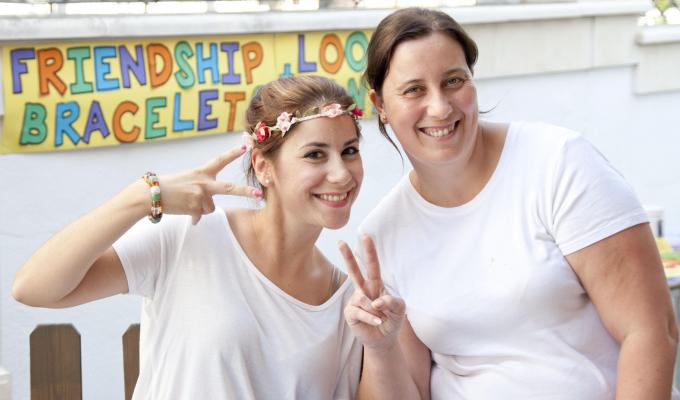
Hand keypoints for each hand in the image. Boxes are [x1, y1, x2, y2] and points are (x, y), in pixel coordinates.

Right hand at [158, 145, 260, 223]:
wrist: (151, 195)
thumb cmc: (167, 187)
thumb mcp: (186, 181)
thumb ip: (200, 190)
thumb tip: (202, 212)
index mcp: (201, 172)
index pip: (220, 160)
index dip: (233, 153)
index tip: (246, 146)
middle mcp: (204, 183)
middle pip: (229, 188)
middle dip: (245, 191)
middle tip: (258, 193)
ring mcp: (200, 196)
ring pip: (211, 207)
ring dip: (200, 208)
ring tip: (186, 202)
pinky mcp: (195, 208)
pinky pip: (200, 215)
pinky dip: (194, 216)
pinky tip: (183, 210)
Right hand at [338, 235, 404, 351]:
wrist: (384, 339)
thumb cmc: (392, 320)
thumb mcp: (400, 309)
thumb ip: (393, 301)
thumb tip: (375, 300)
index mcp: (376, 284)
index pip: (372, 265)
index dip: (369, 250)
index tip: (366, 235)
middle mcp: (363, 290)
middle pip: (354, 271)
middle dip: (347, 256)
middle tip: (340, 242)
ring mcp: (355, 301)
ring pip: (363, 299)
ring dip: (375, 310)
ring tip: (381, 317)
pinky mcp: (350, 313)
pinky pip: (360, 312)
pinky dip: (371, 317)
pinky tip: (377, 321)